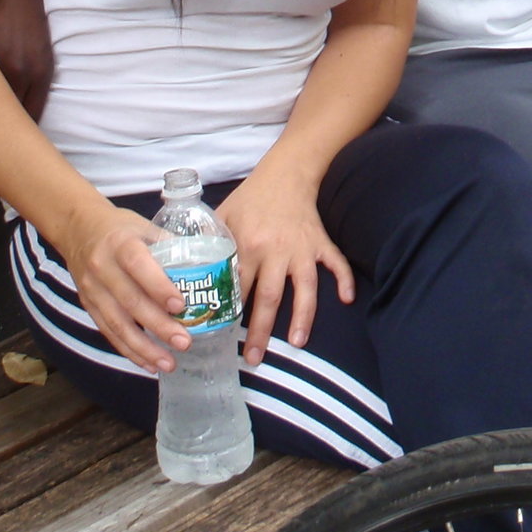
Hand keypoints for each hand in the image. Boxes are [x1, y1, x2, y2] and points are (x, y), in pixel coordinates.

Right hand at [48, 199, 189, 372]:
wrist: (78, 230)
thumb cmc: (119, 228)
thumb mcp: (144, 225)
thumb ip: (170, 245)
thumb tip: (208, 263)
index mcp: (120, 243)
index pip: (138, 266)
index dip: (158, 287)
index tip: (181, 305)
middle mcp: (103, 268)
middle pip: (130, 301)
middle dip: (158, 326)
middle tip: (185, 342)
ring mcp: (93, 290)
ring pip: (118, 324)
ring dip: (144, 348)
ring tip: (169, 363)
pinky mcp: (89, 306)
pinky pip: (109, 333)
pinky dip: (130, 351)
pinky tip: (149, 364)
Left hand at [216, 167, 352, 365]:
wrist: (285, 173)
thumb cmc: (250, 197)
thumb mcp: (222, 215)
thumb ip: (206, 241)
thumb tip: (184, 267)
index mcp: (249, 245)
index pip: (238, 287)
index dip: (230, 313)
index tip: (222, 336)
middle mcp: (276, 250)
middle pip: (269, 297)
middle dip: (260, 330)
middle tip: (254, 358)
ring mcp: (301, 248)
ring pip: (305, 288)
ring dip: (302, 317)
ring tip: (296, 343)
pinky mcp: (320, 242)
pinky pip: (335, 263)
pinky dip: (343, 280)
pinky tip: (346, 300)